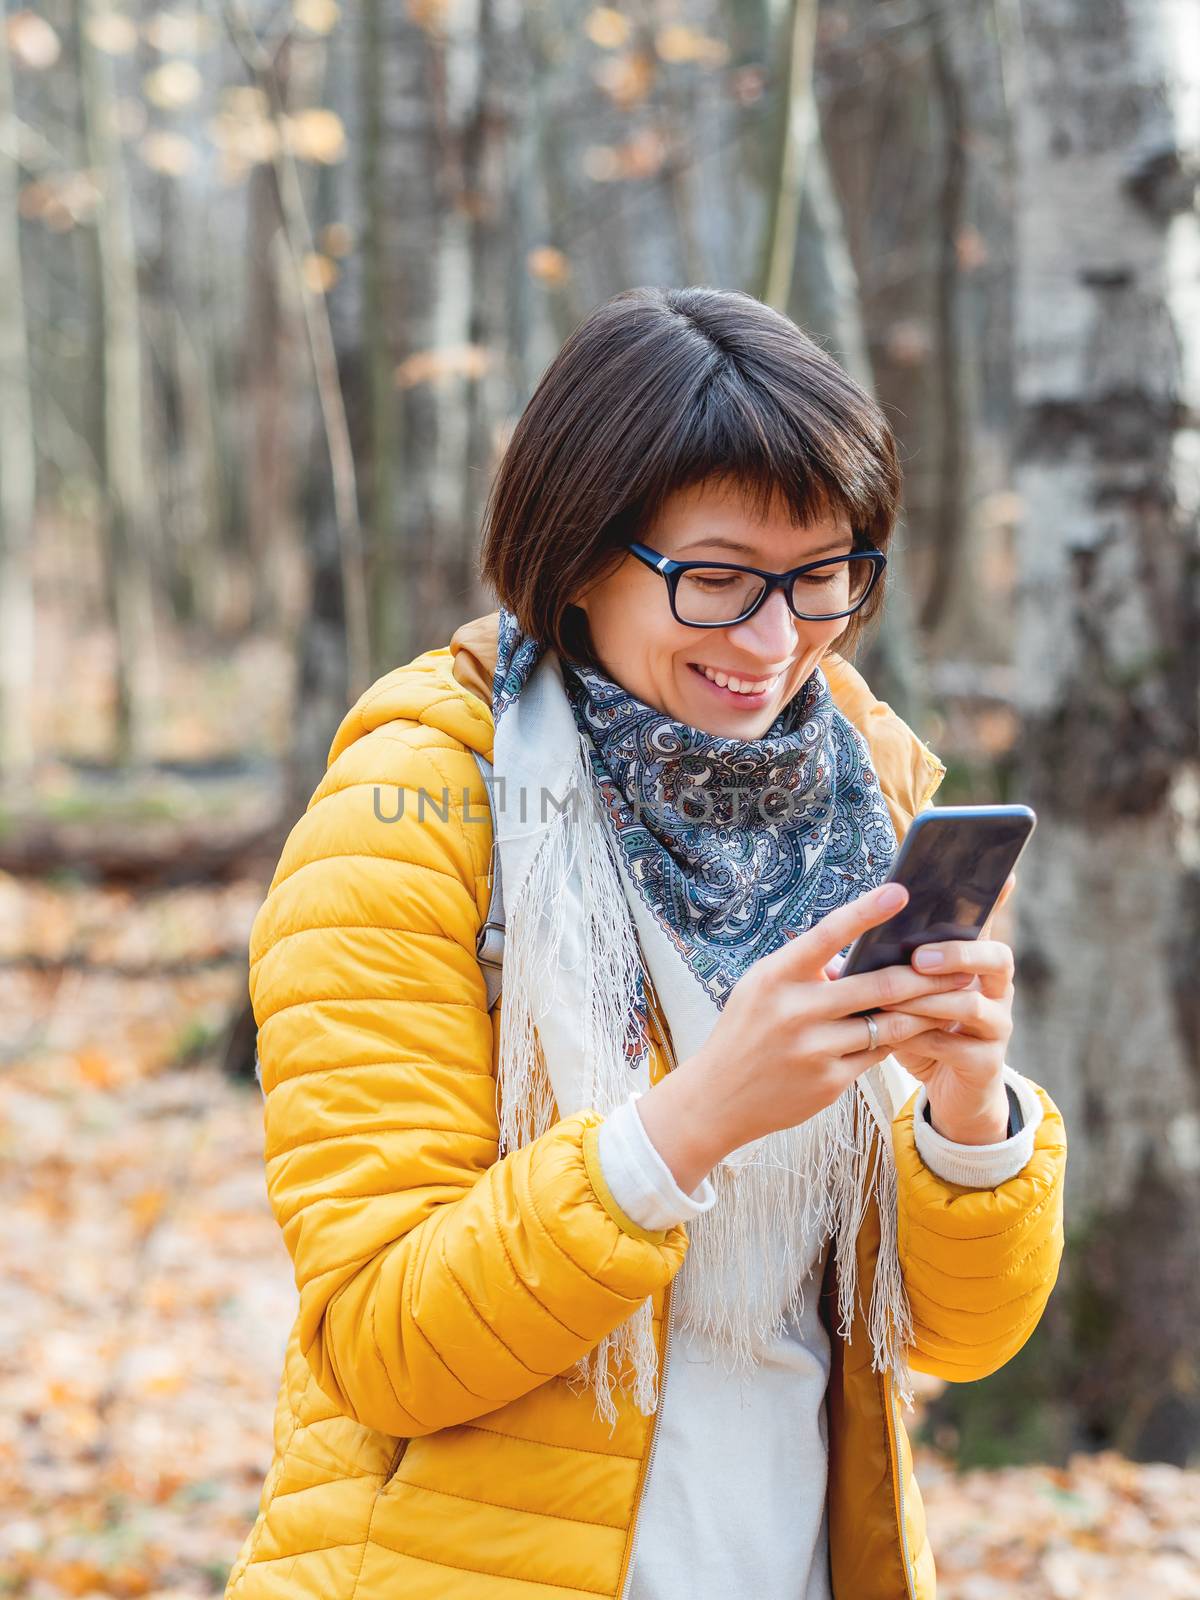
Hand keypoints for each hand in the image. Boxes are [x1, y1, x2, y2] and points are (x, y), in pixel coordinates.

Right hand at [636, 882, 974, 1193]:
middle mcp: (795, 1011)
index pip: (827, 934)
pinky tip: (920, 1029)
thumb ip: (806, 966)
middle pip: (877, 986)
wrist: (716, 1099)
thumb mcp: (762, 987)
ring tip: (954, 997)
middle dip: (925, 975)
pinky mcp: (828, 1082)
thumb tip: (863, 948)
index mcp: (776, 976)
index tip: (902, 892)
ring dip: (925, 1010)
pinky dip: (900, 1039)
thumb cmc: (745, 1031)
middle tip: (960, 962)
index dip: (866, 912)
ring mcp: (813, 1050)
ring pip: (888, 1024)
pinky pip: (878, 1054)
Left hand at [853, 874, 1017, 1143]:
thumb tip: (842, 946)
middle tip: (919, 957)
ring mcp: (997, 1026)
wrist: (950, 1091)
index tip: (1003, 874)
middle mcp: (996, 989)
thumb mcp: (904, 994)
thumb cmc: (920, 1030)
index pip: (987, 923)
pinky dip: (923, 1039)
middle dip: (956, 954)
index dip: (997, 899)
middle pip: (996, 958)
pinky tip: (896, 1036)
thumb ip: (888, 968)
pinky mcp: (987, 1063)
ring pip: (972, 1004)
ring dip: (929, 1000)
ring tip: (893, 999)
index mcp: (976, 963)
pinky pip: (957, 1046)